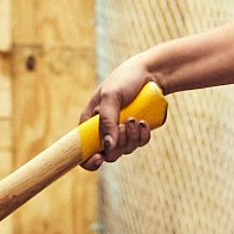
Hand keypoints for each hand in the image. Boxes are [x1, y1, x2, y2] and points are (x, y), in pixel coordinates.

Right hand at [78, 56, 158, 170]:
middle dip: (119, 143)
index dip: (89, 160)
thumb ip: (107, 120)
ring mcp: (121, 131)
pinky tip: (145, 123)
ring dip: (133, 137)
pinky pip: (139, 143)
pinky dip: (143, 136)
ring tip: (137, 119)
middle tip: (126, 123)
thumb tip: (108, 146)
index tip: (99, 158)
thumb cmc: (125, 79)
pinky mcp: (136, 131)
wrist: (150, 72)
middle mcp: (104, 130)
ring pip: (125, 150)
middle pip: (108, 154)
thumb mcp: (111, 96)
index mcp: (89, 122)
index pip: (83, 151)